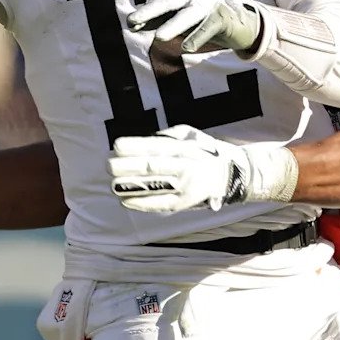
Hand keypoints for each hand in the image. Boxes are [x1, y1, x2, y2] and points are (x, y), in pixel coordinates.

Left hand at [109, 125, 297, 211]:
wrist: (230, 175)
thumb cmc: (204, 151)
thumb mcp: (190, 135)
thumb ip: (166, 137)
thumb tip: (142, 141)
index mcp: (184, 149)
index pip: (154, 148)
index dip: (134, 147)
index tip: (116, 146)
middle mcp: (184, 168)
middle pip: (150, 168)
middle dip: (127, 167)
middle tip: (109, 165)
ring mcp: (184, 188)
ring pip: (152, 188)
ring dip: (130, 187)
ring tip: (113, 184)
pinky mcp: (183, 203)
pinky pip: (158, 205)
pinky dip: (140, 204)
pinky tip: (124, 200)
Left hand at [127, 0, 261, 52]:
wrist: (239, 23)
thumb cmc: (203, 20)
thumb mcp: (179, 19)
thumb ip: (158, 20)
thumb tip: (132, 23)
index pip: (160, 0)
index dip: (145, 11)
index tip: (131, 22)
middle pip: (170, 1)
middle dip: (151, 10)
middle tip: (132, 20)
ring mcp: (210, 5)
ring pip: (189, 14)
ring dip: (173, 25)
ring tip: (158, 37)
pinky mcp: (223, 18)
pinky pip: (208, 27)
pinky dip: (197, 37)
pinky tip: (186, 48)